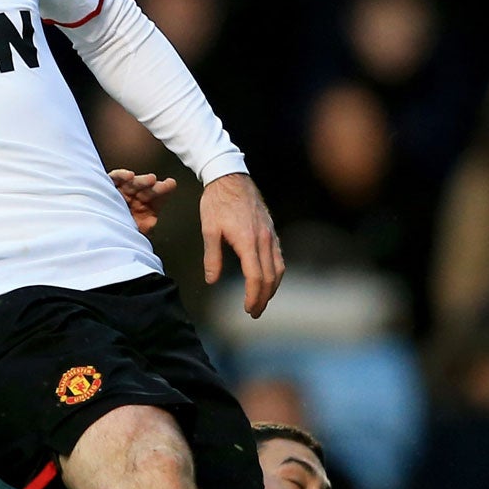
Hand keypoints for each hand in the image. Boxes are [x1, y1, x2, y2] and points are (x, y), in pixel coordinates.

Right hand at [108, 169, 176, 235]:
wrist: (98, 234)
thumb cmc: (119, 234)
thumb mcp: (136, 234)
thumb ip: (145, 227)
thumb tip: (152, 222)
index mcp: (145, 208)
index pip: (157, 197)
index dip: (164, 190)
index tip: (170, 184)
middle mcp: (135, 198)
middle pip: (147, 189)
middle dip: (155, 187)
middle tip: (160, 186)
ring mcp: (122, 191)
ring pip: (133, 183)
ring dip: (142, 180)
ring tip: (150, 180)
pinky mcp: (109, 187)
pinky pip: (115, 179)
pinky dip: (121, 175)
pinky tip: (129, 176)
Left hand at [199, 172, 282, 316]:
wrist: (230, 176)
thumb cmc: (216, 202)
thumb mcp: (209, 229)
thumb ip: (212, 257)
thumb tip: (211, 281)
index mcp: (248, 240)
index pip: (256, 277)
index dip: (253, 296)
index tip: (248, 310)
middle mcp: (264, 239)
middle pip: (270, 277)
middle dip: (264, 298)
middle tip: (254, 312)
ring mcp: (270, 234)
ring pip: (279, 268)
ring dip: (272, 288)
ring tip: (262, 300)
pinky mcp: (271, 230)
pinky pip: (278, 257)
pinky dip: (275, 273)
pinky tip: (267, 279)